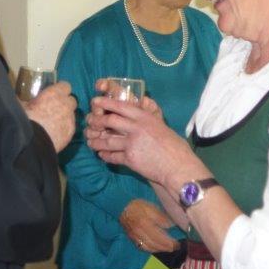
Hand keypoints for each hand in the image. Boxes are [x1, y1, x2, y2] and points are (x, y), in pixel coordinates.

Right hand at [24, 81, 75, 152]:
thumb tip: (16, 98)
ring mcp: (70, 119)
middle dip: (65, 103)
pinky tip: (55, 133)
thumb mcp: (21, 105)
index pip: (65, 85)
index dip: (60, 90)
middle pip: (72, 100)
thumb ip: (24, 99)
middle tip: (54, 108)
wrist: (32, 142)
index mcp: (54, 94)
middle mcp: (66, 105)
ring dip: (65, 117)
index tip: (54, 94)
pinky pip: (70, 127)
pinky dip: (64, 128)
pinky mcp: (71, 133)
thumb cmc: (25, 120)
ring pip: (72, 115)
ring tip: (53, 123)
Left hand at [85, 79, 208, 189]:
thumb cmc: (175, 147)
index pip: (120, 106)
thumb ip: (148, 118)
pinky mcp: (130, 159)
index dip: (105, 103)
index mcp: (144, 117)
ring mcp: (132, 143)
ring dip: (96, 142)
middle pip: (109, 121)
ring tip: (91, 143)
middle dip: (96, 122)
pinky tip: (102, 155)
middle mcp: (136, 128)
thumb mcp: (161, 126)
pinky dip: (105, 156)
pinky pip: (112, 156)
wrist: (178, 167)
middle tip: (90, 123)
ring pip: (107, 141)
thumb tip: (142, 107)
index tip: (95, 102)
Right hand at [120, 199, 178, 252]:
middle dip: (166, 247)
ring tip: (168, 248)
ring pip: (149, 248)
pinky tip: (157, 248)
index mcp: (145, 224)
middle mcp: (139, 233)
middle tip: (176, 247)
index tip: (178, 243)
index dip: (169, 242)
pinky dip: (151, 249)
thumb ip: (161, 217)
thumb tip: (172, 226)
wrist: (122, 208)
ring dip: (160, 249)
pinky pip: (143, 248)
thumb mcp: (152, 207)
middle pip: (155, 244)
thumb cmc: (139, 206)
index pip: (159, 237)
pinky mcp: (133, 239)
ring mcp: (135, 237)